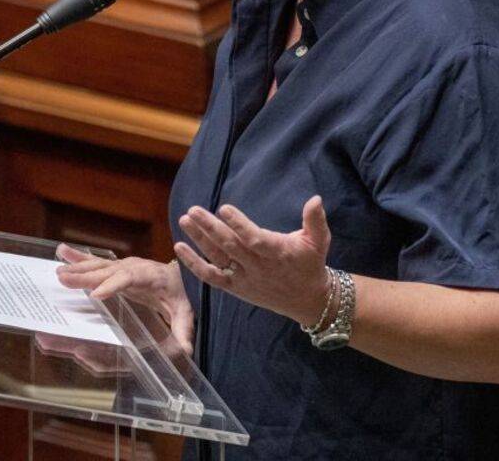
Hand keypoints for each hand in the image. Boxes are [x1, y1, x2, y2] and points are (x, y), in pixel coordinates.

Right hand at [54, 244, 194, 354]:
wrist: (180, 275)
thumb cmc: (180, 294)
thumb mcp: (185, 312)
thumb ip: (183, 330)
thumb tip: (186, 349)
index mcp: (152, 276)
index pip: (131, 278)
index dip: (113, 286)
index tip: (96, 295)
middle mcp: (135, 267)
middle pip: (108, 272)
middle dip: (86, 277)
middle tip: (64, 280)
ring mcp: (124, 265)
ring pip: (98, 266)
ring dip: (77, 268)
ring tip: (59, 273)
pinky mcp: (116, 267)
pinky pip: (95, 262)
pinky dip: (78, 257)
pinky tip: (61, 252)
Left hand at [175, 196, 330, 326]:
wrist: (307, 300)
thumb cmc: (311, 264)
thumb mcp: (319, 241)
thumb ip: (315, 220)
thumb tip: (315, 199)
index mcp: (278, 253)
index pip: (255, 239)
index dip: (239, 225)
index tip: (224, 208)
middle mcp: (258, 267)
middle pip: (230, 247)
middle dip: (210, 228)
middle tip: (193, 210)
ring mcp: (245, 278)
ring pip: (218, 259)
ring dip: (199, 240)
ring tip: (185, 220)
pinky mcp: (236, 287)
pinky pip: (212, 277)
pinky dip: (194, 264)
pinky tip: (179, 247)